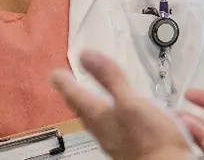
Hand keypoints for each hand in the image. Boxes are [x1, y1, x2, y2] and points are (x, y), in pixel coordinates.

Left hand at [51, 50, 194, 159]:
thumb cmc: (149, 140)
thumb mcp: (130, 101)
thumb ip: (110, 78)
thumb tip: (86, 56)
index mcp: (101, 117)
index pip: (76, 97)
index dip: (65, 83)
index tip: (55, 74)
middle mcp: (104, 131)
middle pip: (84, 111)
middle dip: (75, 98)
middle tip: (66, 88)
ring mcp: (116, 141)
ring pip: (96, 121)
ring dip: (90, 108)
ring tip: (87, 100)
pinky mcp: (130, 147)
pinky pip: (112, 129)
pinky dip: (109, 118)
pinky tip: (119, 118)